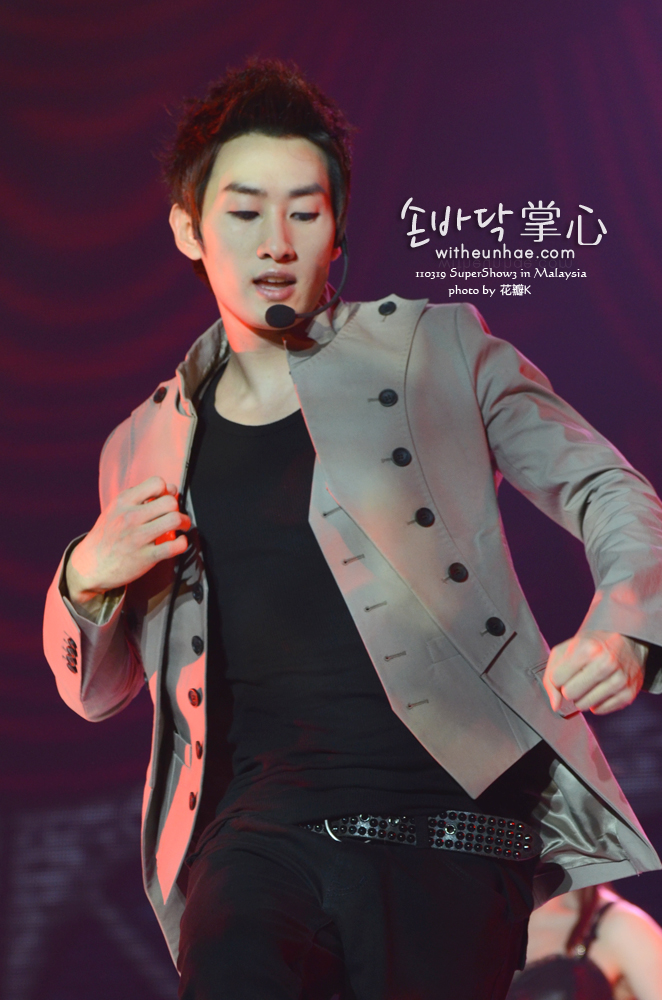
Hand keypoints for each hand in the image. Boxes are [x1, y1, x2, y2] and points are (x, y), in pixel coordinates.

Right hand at [66, 476, 190, 607]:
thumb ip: (140, 498)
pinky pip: (174, 546)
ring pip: (174, 520)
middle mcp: (130, 517)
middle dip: (178, 508)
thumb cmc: (106, 536)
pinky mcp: (145, 557)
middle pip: (170, 502)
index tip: (165, 500)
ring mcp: (137, 537)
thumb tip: (171, 489)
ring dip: (184, 523)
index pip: (157, 483)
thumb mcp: (115, 510)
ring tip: (181, 527)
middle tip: (176, 516)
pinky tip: (178, 543)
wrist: (88, 566)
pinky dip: (182, 543)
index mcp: (123, 502)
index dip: (166, 490)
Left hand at [543, 630, 646, 714]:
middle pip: (570, 693)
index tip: (565, 673)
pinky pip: (599, 710)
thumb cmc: (592, 647)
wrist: (627, 643)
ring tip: (588, 685)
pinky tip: (599, 690)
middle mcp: (606, 662)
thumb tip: (555, 705)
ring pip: (583, 705)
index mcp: (588, 648)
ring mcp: (620, 679)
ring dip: (581, 698)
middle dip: (568, 690)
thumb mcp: (566, 650)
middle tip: (577, 680)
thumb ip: (551, 675)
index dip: (558, 678)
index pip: (557, 678)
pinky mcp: (628, 694)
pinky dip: (595, 704)